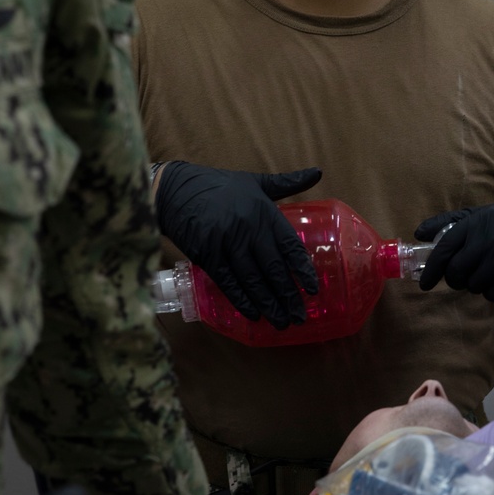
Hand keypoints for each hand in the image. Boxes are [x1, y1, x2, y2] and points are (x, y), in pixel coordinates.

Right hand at [155, 162, 321, 326]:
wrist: (175, 190)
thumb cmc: (219, 186)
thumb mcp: (255, 181)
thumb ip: (287, 182)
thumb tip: (318, 172)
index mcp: (264, 211)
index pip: (289, 245)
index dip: (302, 270)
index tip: (313, 290)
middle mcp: (247, 228)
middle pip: (273, 269)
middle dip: (288, 296)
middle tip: (300, 317)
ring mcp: (226, 243)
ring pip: (252, 280)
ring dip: (269, 305)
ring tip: (281, 322)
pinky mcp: (206, 255)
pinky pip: (228, 283)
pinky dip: (242, 301)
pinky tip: (254, 315)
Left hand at [416, 204, 493, 300]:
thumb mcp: (481, 215)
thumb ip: (448, 223)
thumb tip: (419, 233)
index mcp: (480, 221)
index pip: (446, 249)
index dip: (431, 270)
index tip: (425, 283)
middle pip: (458, 273)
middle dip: (455, 279)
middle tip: (463, 277)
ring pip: (475, 286)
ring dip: (477, 285)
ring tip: (489, 272)